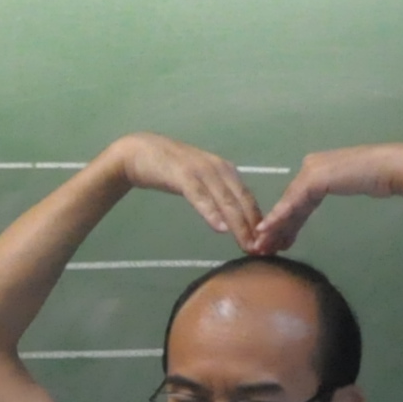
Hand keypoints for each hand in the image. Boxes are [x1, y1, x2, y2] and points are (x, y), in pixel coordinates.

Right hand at [103, 134, 260, 247]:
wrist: (138, 152)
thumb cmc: (169, 169)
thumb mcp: (199, 180)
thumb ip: (214, 194)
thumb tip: (229, 218)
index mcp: (225, 171)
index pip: (247, 198)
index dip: (257, 220)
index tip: (264, 242)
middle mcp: (219, 169)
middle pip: (242, 201)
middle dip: (252, 226)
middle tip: (260, 249)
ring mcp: (202, 171)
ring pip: (226, 201)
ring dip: (238, 224)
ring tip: (246, 243)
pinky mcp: (183, 176)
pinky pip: (201, 197)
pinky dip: (212, 212)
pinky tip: (220, 227)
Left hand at [247, 142, 402, 254]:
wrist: (394, 168)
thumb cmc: (380, 178)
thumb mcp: (350, 186)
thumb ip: (334, 189)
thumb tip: (323, 201)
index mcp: (320, 168)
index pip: (298, 199)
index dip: (287, 221)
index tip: (279, 241)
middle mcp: (311, 166)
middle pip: (289, 202)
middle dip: (277, 227)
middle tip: (264, 248)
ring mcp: (311, 171)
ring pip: (287, 203)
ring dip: (273, 226)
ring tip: (261, 246)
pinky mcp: (314, 178)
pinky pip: (292, 202)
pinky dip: (279, 216)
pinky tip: (266, 229)